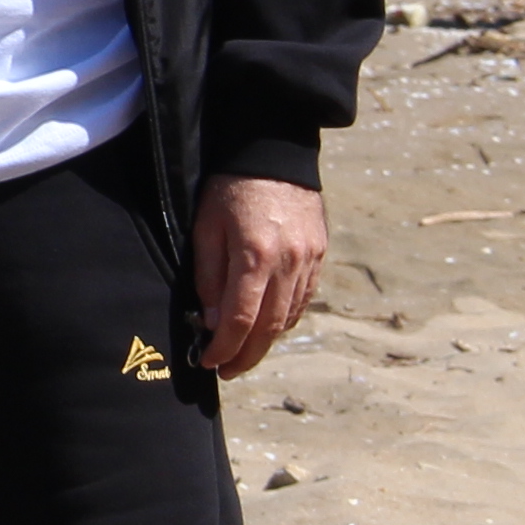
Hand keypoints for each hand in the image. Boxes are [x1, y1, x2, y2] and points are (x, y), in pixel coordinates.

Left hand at [189, 177, 325, 379]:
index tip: (209, 363)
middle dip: (246, 356)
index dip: (224, 348)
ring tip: (244, 355)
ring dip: (267, 342)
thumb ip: (208, 277)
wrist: (274, 152)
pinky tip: (269, 326)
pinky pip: (304, 298)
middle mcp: (289, 263)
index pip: (240, 320)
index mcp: (256, 257)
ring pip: (290, 316)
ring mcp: (309, 259)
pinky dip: (286, 318)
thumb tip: (211, 322)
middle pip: (270, 327)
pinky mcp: (319, 254)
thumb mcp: (205, 228)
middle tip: (227, 372)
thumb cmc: (229, 188)